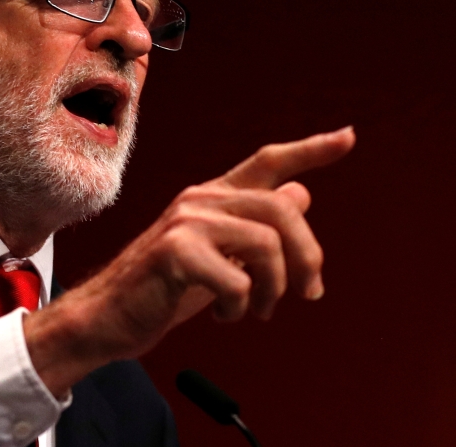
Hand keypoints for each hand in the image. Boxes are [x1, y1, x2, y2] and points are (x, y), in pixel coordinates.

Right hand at [24, 126, 355, 396]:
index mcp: (214, 197)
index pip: (269, 161)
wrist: (106, 317)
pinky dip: (241, 306)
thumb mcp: (219, 253)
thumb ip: (255, 224)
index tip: (349, 137)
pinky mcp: (173, 253)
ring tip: (259, 310)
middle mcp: (201, 199)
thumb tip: (301, 193)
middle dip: (308, 255)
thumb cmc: (165, 285)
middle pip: (283, 208)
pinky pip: (236, 280)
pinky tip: (226, 315)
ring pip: (266, 244)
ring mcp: (185, 222)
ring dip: (274, 288)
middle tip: (308, 293)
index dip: (312, 150)